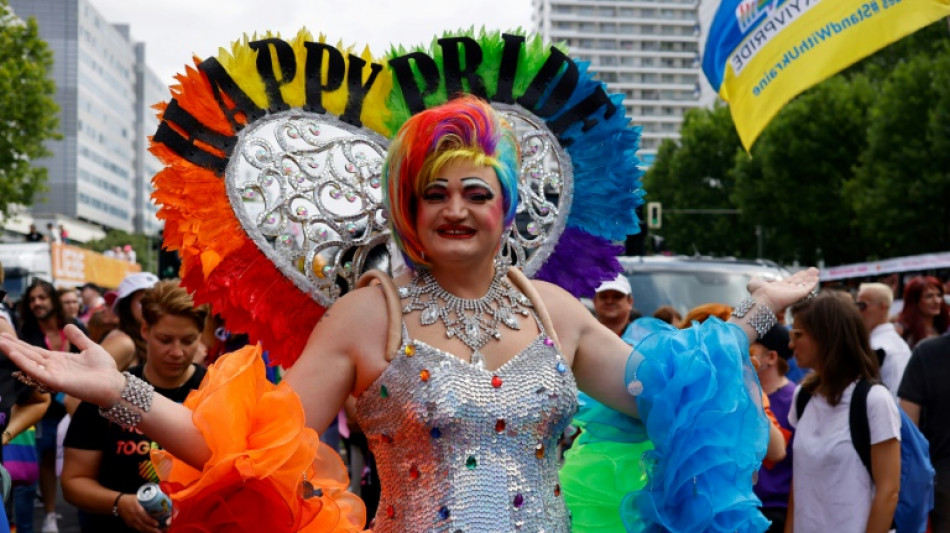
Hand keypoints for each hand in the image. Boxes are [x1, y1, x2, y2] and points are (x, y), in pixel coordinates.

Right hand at [0, 324, 123, 406]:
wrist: (114, 383)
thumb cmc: (105, 369)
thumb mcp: (90, 348)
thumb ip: (78, 338)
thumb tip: (67, 326)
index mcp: (58, 360)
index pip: (34, 351)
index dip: (20, 344)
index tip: (5, 336)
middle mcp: (52, 367)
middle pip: (27, 355)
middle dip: (12, 346)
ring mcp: (53, 374)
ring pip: (29, 362)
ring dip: (14, 352)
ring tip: (0, 343)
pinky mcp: (56, 381)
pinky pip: (37, 371)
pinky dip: (25, 363)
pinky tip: (14, 354)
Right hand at [117, 495, 161, 532]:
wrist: (119, 504)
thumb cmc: (130, 499)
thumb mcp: (139, 497)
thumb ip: (148, 499)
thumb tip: (161, 498)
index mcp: (136, 509)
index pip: (144, 517)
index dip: (151, 521)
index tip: (157, 524)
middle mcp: (134, 517)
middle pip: (143, 525)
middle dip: (152, 529)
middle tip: (160, 531)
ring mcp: (131, 522)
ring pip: (141, 529)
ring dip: (150, 531)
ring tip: (158, 532)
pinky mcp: (130, 525)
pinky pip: (138, 529)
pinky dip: (145, 531)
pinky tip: (150, 532)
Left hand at [746, 267, 819, 310]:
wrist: (762, 301)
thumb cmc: (757, 294)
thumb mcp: (754, 283)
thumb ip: (755, 279)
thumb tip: (754, 276)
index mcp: (779, 287)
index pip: (791, 280)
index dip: (797, 276)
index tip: (803, 272)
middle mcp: (788, 290)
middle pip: (799, 281)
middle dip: (806, 275)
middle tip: (813, 269)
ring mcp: (793, 292)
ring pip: (804, 283)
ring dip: (811, 277)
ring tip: (816, 270)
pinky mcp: (798, 294)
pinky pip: (807, 288)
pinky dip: (812, 283)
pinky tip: (817, 278)